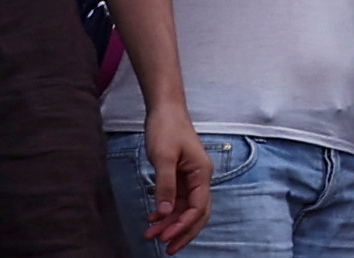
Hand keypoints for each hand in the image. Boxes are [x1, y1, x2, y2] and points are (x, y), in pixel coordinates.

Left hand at [142, 96, 211, 250]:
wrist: (165, 109)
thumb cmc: (167, 128)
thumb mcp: (164, 157)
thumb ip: (165, 186)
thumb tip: (163, 213)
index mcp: (202, 174)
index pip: (198, 207)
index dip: (183, 225)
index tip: (166, 237)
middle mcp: (200, 179)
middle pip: (196, 214)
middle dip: (182, 232)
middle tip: (166, 248)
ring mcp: (190, 179)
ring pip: (184, 210)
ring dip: (170, 224)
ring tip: (151, 236)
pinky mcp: (180, 178)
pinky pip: (175, 202)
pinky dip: (165, 213)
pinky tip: (151, 219)